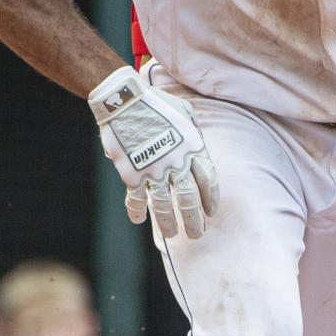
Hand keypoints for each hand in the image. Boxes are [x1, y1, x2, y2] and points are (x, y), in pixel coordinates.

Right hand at [89, 67, 218, 239]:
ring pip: (164, 205)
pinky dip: (135, 211)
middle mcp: (177, 162)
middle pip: (190, 199)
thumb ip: (193, 131)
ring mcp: (154, 170)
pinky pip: (135, 198)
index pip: (209, 180)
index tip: (211, 212)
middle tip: (197, 234)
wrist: (124, 100)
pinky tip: (138, 220)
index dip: (211, 198)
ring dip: (168, 223)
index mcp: (193, 147)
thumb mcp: (184, 112)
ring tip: (172, 235)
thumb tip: (198, 142)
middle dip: (194, 220)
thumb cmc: (155, 102)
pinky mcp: (132, 174)